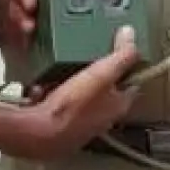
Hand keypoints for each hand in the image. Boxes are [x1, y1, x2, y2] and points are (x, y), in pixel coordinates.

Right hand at [0, 28, 141, 162]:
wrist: (38, 135)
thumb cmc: (71, 107)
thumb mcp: (100, 74)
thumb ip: (119, 55)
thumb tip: (131, 34)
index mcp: (118, 106)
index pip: (132, 83)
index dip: (127, 67)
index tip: (119, 53)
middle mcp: (103, 120)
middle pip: (105, 92)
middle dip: (94, 77)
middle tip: (83, 61)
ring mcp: (82, 127)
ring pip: (81, 100)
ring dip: (71, 87)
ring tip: (58, 74)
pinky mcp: (60, 131)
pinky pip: (59, 108)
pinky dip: (52, 98)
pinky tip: (41, 91)